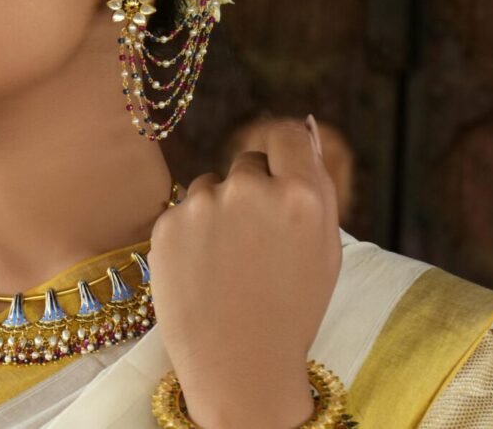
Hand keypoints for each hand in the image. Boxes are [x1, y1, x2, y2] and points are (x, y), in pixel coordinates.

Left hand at [148, 116, 341, 428]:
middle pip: (249, 162)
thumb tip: (307, 125)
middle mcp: (250, 189)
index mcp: (302, 195)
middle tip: (256, 241)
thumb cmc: (291, 310)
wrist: (238, 366)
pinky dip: (191, 233)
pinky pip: (183, 211)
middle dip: (252, 189)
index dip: (285, 152)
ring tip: (228, 263)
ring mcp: (203, 204)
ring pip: (212, 185)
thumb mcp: (325, 250)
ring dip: (218, 210)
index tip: (280, 169)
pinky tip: (202, 270)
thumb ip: (316, 185)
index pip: (289, 134)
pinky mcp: (167, 222)